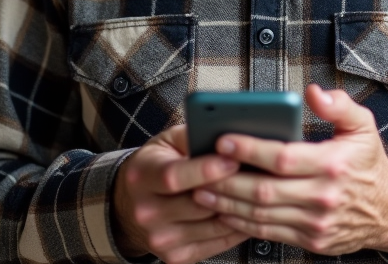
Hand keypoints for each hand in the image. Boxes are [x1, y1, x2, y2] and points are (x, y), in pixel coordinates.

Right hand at [112, 125, 249, 263]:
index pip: (174, 177)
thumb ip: (193, 136)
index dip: (206, 170)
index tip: (233, 160)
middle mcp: (146, 212)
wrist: (129, 206)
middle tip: (257, 175)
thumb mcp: (167, 142)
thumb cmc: (155, 166)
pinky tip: (248, 212)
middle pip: (198, 205)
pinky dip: (237, 228)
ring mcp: (160, 238)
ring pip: (213, 227)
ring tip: (258, 192)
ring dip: (240, 209)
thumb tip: (226, 136)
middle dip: (231, 189)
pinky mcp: (176, 256)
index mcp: (141, 177)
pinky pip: (216, 243)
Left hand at [193, 84, 387, 257]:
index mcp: (333, 165)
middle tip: (201, 169)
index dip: (250, 150)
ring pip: (262, 216)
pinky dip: (242, 223)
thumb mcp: (363, 126)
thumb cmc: (367, 162)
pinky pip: (269, 233)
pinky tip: (224, 211)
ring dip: (227, 205)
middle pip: (265, 191)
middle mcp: (324, 197)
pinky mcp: (311, 241)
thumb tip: (313, 92)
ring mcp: (316, 223)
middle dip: (227, 181)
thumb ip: (339, 105)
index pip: (283, 158)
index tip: (223, 140)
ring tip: (202, 191)